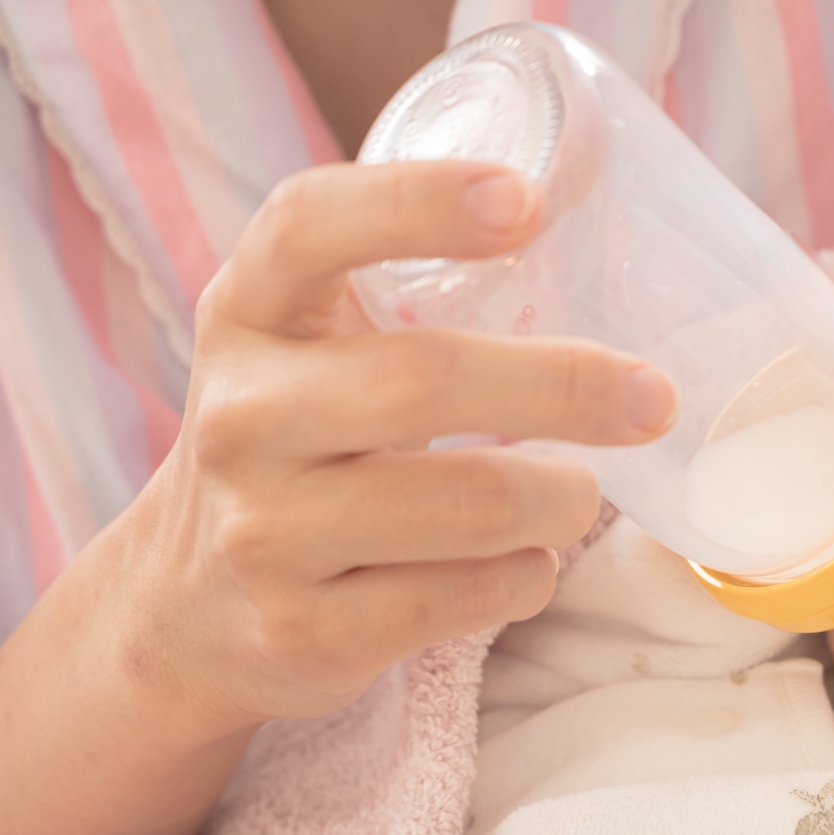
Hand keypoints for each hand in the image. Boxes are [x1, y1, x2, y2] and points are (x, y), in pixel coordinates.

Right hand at [115, 159, 676, 735]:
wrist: (185, 607)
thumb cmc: (296, 447)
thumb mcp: (307, 350)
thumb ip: (401, 292)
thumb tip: (589, 227)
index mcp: (246, 316)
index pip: (309, 227)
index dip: (418, 203)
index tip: (525, 202)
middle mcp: (240, 419)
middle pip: (424, 381)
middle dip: (565, 387)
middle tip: (648, 400)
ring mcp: (264, 534)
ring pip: (468, 506)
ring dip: (560, 499)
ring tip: (575, 494)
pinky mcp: (305, 631)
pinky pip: (467, 597)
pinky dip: (527, 577)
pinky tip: (524, 562)